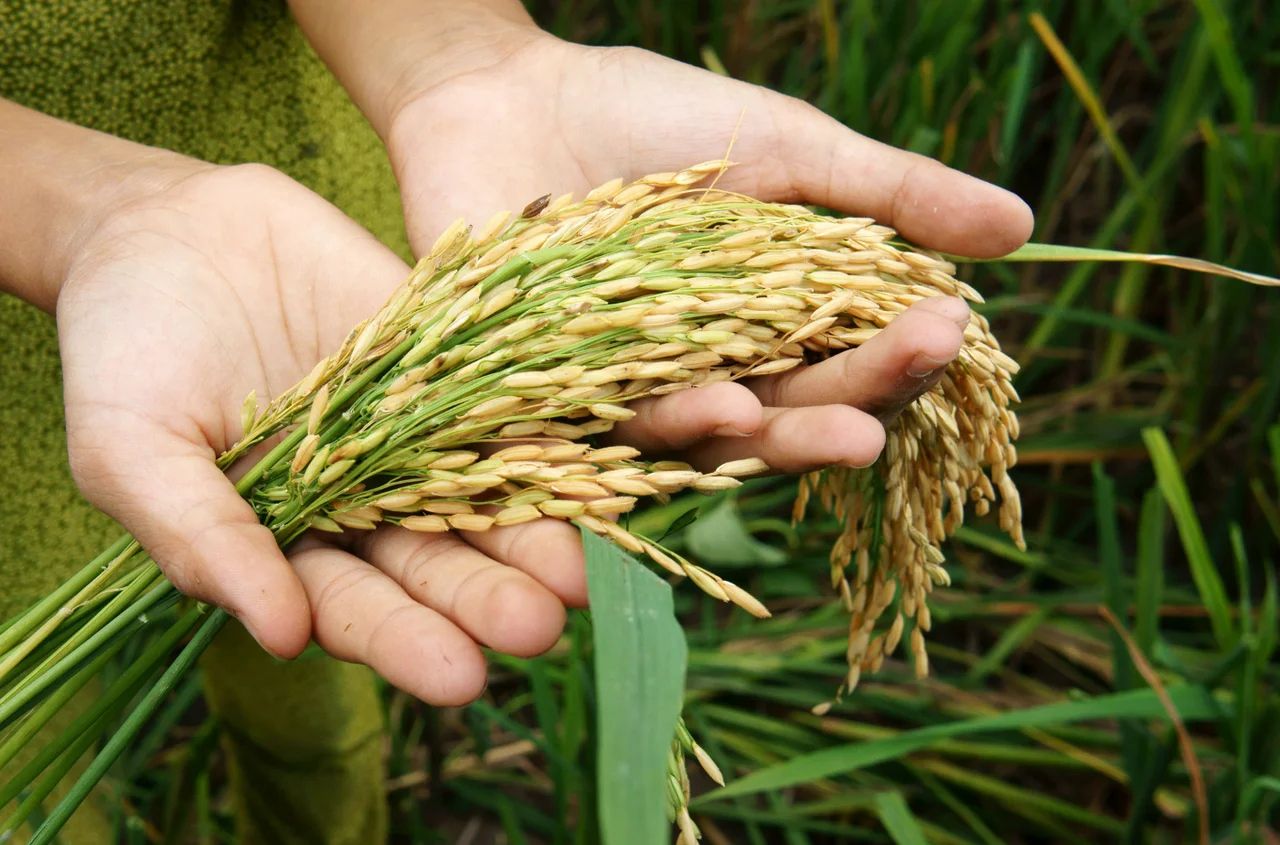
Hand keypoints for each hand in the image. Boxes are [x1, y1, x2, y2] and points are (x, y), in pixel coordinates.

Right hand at [58, 161, 539, 704]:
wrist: (163, 230)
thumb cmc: (124, 353)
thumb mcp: (131, 449)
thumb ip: (200, 537)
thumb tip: (280, 633)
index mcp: (295, 544)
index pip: (357, 608)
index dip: (405, 641)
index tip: (458, 679)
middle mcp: (371, 500)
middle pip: (440, 560)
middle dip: (489, 597)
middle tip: (541, 628)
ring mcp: (419, 430)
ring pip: (487, 489)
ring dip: (538, 528)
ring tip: (584, 567)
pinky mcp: (452, 362)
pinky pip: (506, 395)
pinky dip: (551, 423)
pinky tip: (601, 454)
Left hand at [373, 30, 1033, 592]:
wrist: (508, 91)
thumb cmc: (649, 115)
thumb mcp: (787, 147)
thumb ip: (889, 194)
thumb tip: (1021, 232)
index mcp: (770, 327)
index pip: (848, 365)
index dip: (899, 354)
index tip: (951, 324)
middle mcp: (709, 374)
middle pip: (792, 414)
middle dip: (859, 397)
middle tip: (919, 370)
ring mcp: (631, 392)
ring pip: (713, 439)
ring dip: (779, 435)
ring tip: (842, 427)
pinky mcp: (551, 401)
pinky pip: (611, 429)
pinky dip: (665, 423)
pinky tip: (720, 407)